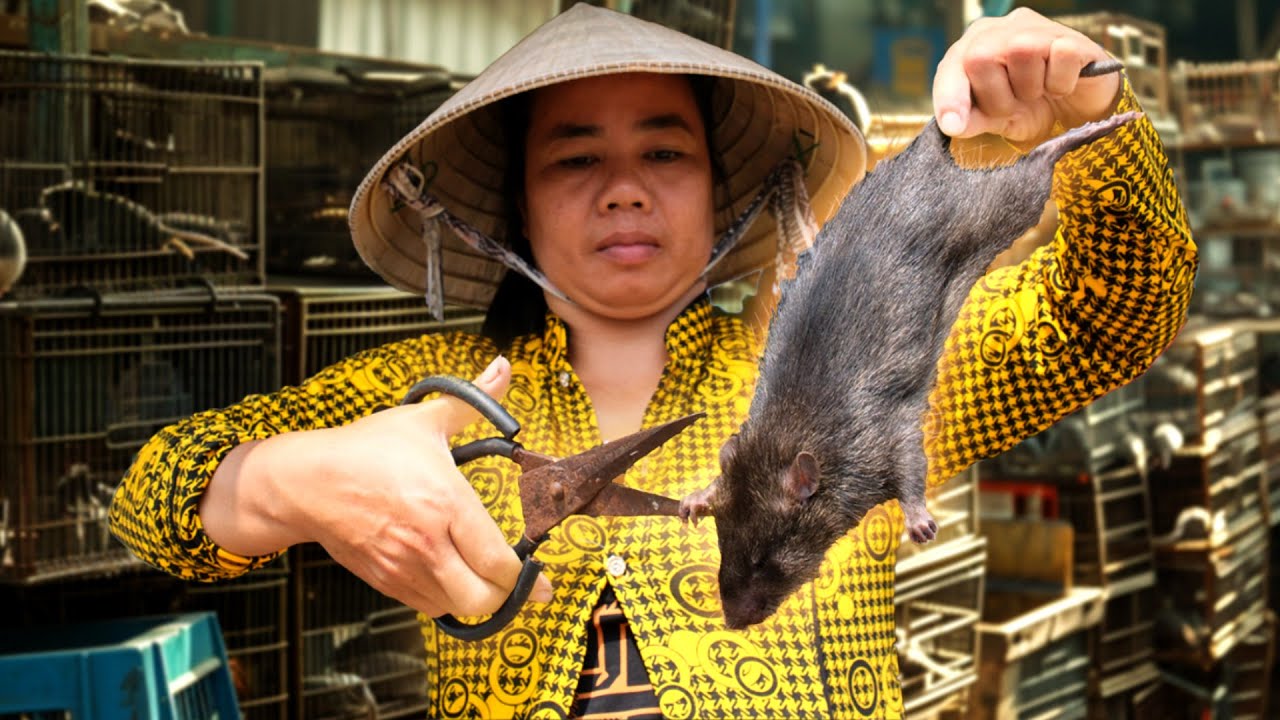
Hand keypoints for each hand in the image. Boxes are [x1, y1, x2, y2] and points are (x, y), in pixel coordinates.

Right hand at [208, 356, 551, 617]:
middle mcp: (427, 541)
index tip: (542, 580)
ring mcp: (404, 566)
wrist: (306, 482)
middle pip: (482, 598)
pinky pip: (428, 607)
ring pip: (456, 608)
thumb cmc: (366, 450)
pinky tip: (452, 575)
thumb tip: (503, 367)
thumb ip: (473, 398)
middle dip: (507, 596)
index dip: (527, 578)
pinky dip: (447, 599)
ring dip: (477, 599)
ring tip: (486, 578)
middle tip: (517, 582)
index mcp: (445, 501)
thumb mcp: (423, 418)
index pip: (497, 560)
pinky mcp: (385, 580)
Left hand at [932, 7, 1121, 141]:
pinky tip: (1062, 87)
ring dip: (1029, 89)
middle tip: (1014, 106)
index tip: (953, 126)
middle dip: (995, 96)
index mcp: (976, 45)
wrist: (1078, 115)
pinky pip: (1060, 56)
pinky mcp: (1073, 40)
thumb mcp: (994, 120)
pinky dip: (1061, 83)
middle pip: (981, 56)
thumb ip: (970, 119)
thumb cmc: (1031, 109)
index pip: (953, 65)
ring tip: (1039, 94)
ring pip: (1022, 51)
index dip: (950, 96)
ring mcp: (1040, 30)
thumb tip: (953, 125)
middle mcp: (1004, 29)